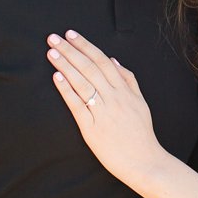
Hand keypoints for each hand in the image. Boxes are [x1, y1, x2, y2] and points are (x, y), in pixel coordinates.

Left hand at [47, 31, 165, 188]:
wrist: (145, 162)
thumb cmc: (141, 135)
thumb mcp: (140, 103)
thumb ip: (129, 81)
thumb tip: (114, 61)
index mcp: (125, 91)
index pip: (103, 61)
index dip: (86, 46)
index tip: (71, 34)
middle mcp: (114, 98)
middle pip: (90, 68)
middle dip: (71, 51)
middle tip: (54, 38)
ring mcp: (102, 113)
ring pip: (82, 83)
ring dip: (66, 65)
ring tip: (52, 52)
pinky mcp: (92, 129)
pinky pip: (77, 106)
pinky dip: (67, 90)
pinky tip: (57, 77)